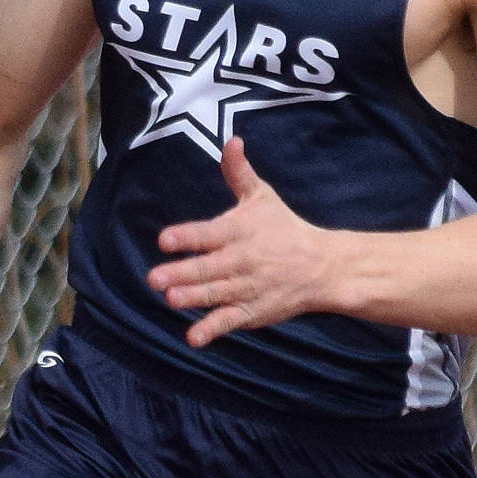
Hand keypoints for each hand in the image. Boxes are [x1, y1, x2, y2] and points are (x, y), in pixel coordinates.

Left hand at [146, 138, 338, 343]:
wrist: (322, 267)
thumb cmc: (284, 228)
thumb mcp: (262, 197)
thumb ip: (239, 172)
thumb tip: (230, 140)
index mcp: (239, 231)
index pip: (208, 233)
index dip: (187, 236)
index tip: (165, 239)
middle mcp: (241, 260)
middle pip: (207, 267)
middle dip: (182, 273)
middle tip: (154, 279)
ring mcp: (246, 288)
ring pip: (215, 294)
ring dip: (193, 298)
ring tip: (171, 299)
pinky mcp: (251, 312)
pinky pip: (229, 321)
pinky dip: (212, 331)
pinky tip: (193, 338)